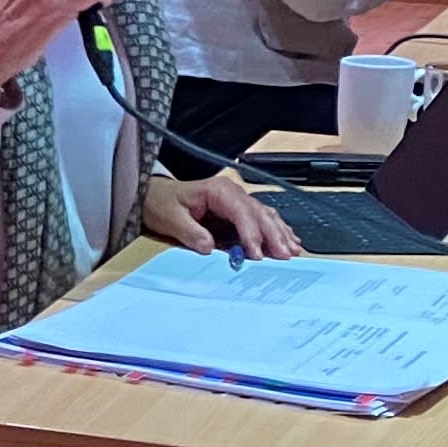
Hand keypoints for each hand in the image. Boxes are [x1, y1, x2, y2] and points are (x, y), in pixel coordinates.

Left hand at [141, 168, 301, 260]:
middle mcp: (232, 194)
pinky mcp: (237, 213)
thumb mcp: (170, 218)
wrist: (155, 197)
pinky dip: (275, 231)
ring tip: (291, 251)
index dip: (251, 233)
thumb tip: (208, 246)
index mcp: (218, 191)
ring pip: (265, 216)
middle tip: (284, 255)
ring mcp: (237, 202)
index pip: (241, 211)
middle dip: (273, 235)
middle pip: (259, 214)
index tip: (256, 254)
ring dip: (279, 234)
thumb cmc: (162, 204)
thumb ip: (190, 232)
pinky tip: (287, 241)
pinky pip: (261, 220)